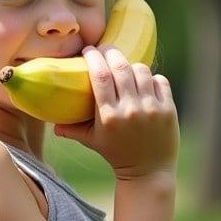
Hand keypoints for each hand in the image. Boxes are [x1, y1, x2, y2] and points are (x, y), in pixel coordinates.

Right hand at [54, 46, 178, 180]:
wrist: (148, 171)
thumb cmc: (116, 153)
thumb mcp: (92, 141)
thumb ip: (72, 130)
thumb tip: (52, 125)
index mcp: (108, 116)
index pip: (99, 76)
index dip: (93, 58)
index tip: (88, 51)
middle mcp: (130, 110)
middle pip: (119, 68)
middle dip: (110, 52)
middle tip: (105, 49)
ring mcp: (151, 108)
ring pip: (141, 70)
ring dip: (131, 65)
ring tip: (125, 68)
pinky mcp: (168, 109)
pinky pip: (160, 80)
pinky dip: (151, 78)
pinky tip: (144, 82)